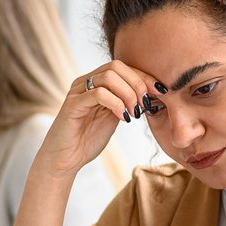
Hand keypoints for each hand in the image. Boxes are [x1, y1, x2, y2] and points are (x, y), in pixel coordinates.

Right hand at [34, 61, 159, 180]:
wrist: (65, 159)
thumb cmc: (88, 139)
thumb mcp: (114, 117)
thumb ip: (126, 102)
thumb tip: (150, 94)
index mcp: (95, 83)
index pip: (123, 68)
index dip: (144, 77)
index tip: (160, 91)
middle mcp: (85, 82)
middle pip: (116, 66)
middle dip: (137, 83)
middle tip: (145, 104)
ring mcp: (77, 92)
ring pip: (108, 77)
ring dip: (128, 93)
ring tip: (134, 112)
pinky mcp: (73, 105)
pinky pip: (98, 94)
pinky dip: (116, 103)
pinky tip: (123, 118)